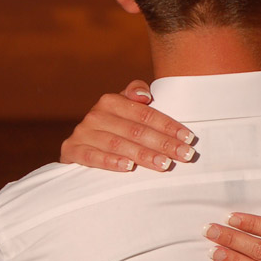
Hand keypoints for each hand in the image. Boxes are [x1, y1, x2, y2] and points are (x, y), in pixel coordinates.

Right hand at [59, 80, 196, 171]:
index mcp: (111, 101)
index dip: (169, 126)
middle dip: (164, 143)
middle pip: (136, 131)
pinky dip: (111, 162)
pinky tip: (129, 168)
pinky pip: (93, 157)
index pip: (146, 115)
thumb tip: (145, 95)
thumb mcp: (125, 106)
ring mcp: (83, 132)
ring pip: (119, 145)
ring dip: (144, 156)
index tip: (189, 138)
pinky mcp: (71, 150)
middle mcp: (96, 115)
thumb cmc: (113, 124)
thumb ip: (136, 93)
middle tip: (185, 154)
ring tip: (164, 164)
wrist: (79, 143)